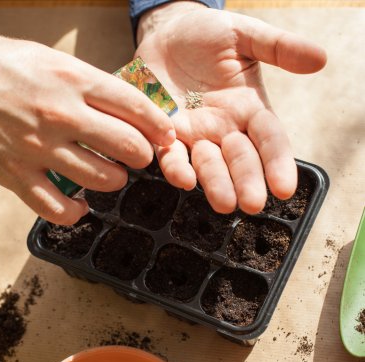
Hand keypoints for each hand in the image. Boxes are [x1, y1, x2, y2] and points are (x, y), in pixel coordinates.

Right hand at [0, 16, 174, 223]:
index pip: (135, 106)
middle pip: (128, 146)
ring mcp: (37, 148)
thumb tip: (116, 105)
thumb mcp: (41, 57)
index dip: (159, 126)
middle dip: (142, 156)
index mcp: (70, 78)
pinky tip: (79, 205)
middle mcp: (60, 114)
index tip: (166, 137)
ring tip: (110, 175)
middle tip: (138, 157)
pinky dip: (76, 212)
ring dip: (113, 181)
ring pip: (102, 179)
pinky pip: (59, 208)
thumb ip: (80, 82)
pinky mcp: (14, 175)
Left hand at [136, 2, 325, 213]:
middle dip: (247, 181)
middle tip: (252, 204)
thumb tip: (320, 59)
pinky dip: (176, 167)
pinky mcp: (165, 134)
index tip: (284, 187)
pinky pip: (171, 155)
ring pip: (207, 164)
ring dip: (215, 183)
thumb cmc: (207, 35)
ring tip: (224, 202)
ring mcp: (194, 134)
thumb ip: (277, 47)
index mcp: (249, 109)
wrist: (166, 34)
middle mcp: (224, 128)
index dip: (277, 162)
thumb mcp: (244, 35)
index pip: (269, 139)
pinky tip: (183, 179)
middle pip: (240, 159)